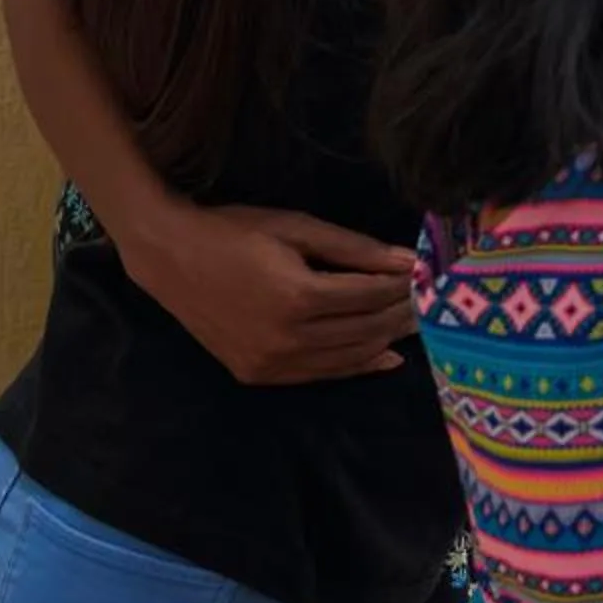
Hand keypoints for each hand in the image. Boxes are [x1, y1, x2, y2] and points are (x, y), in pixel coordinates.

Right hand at [125, 203, 417, 383]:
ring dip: (387, 340)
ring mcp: (270, 362)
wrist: (168, 258)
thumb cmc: (235, 232)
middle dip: (403, 313)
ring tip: (417, 324)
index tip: (431, 276)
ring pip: (348, 356)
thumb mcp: (298, 228)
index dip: (405, 286)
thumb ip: (356, 249)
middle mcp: (286, 337)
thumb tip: (408, 262)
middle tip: (434, 301)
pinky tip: (385, 356)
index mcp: (298, 296)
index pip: (371, 296)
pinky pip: (320, 374)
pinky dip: (356, 365)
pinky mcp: (258, 374)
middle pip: (365, 329)